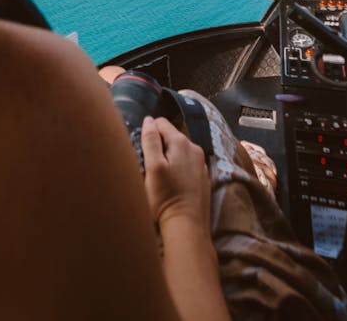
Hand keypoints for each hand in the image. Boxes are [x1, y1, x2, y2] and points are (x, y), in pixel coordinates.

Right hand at [141, 116, 210, 231]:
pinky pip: (186, 164)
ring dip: (167, 158)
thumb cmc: (167, 198)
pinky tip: (172, 185)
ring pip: (178, 151)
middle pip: (170, 136)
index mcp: (182, 143)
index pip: (161, 123)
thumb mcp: (153, 167)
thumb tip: (149, 120)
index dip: (148, 133)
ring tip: (160, 178)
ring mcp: (201, 164)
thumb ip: (150, 140)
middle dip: (158, 146)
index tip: (143, 151)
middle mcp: (195, 149)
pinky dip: (177, 169)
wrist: (188, 226)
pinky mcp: (202, 177)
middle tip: (150, 167)